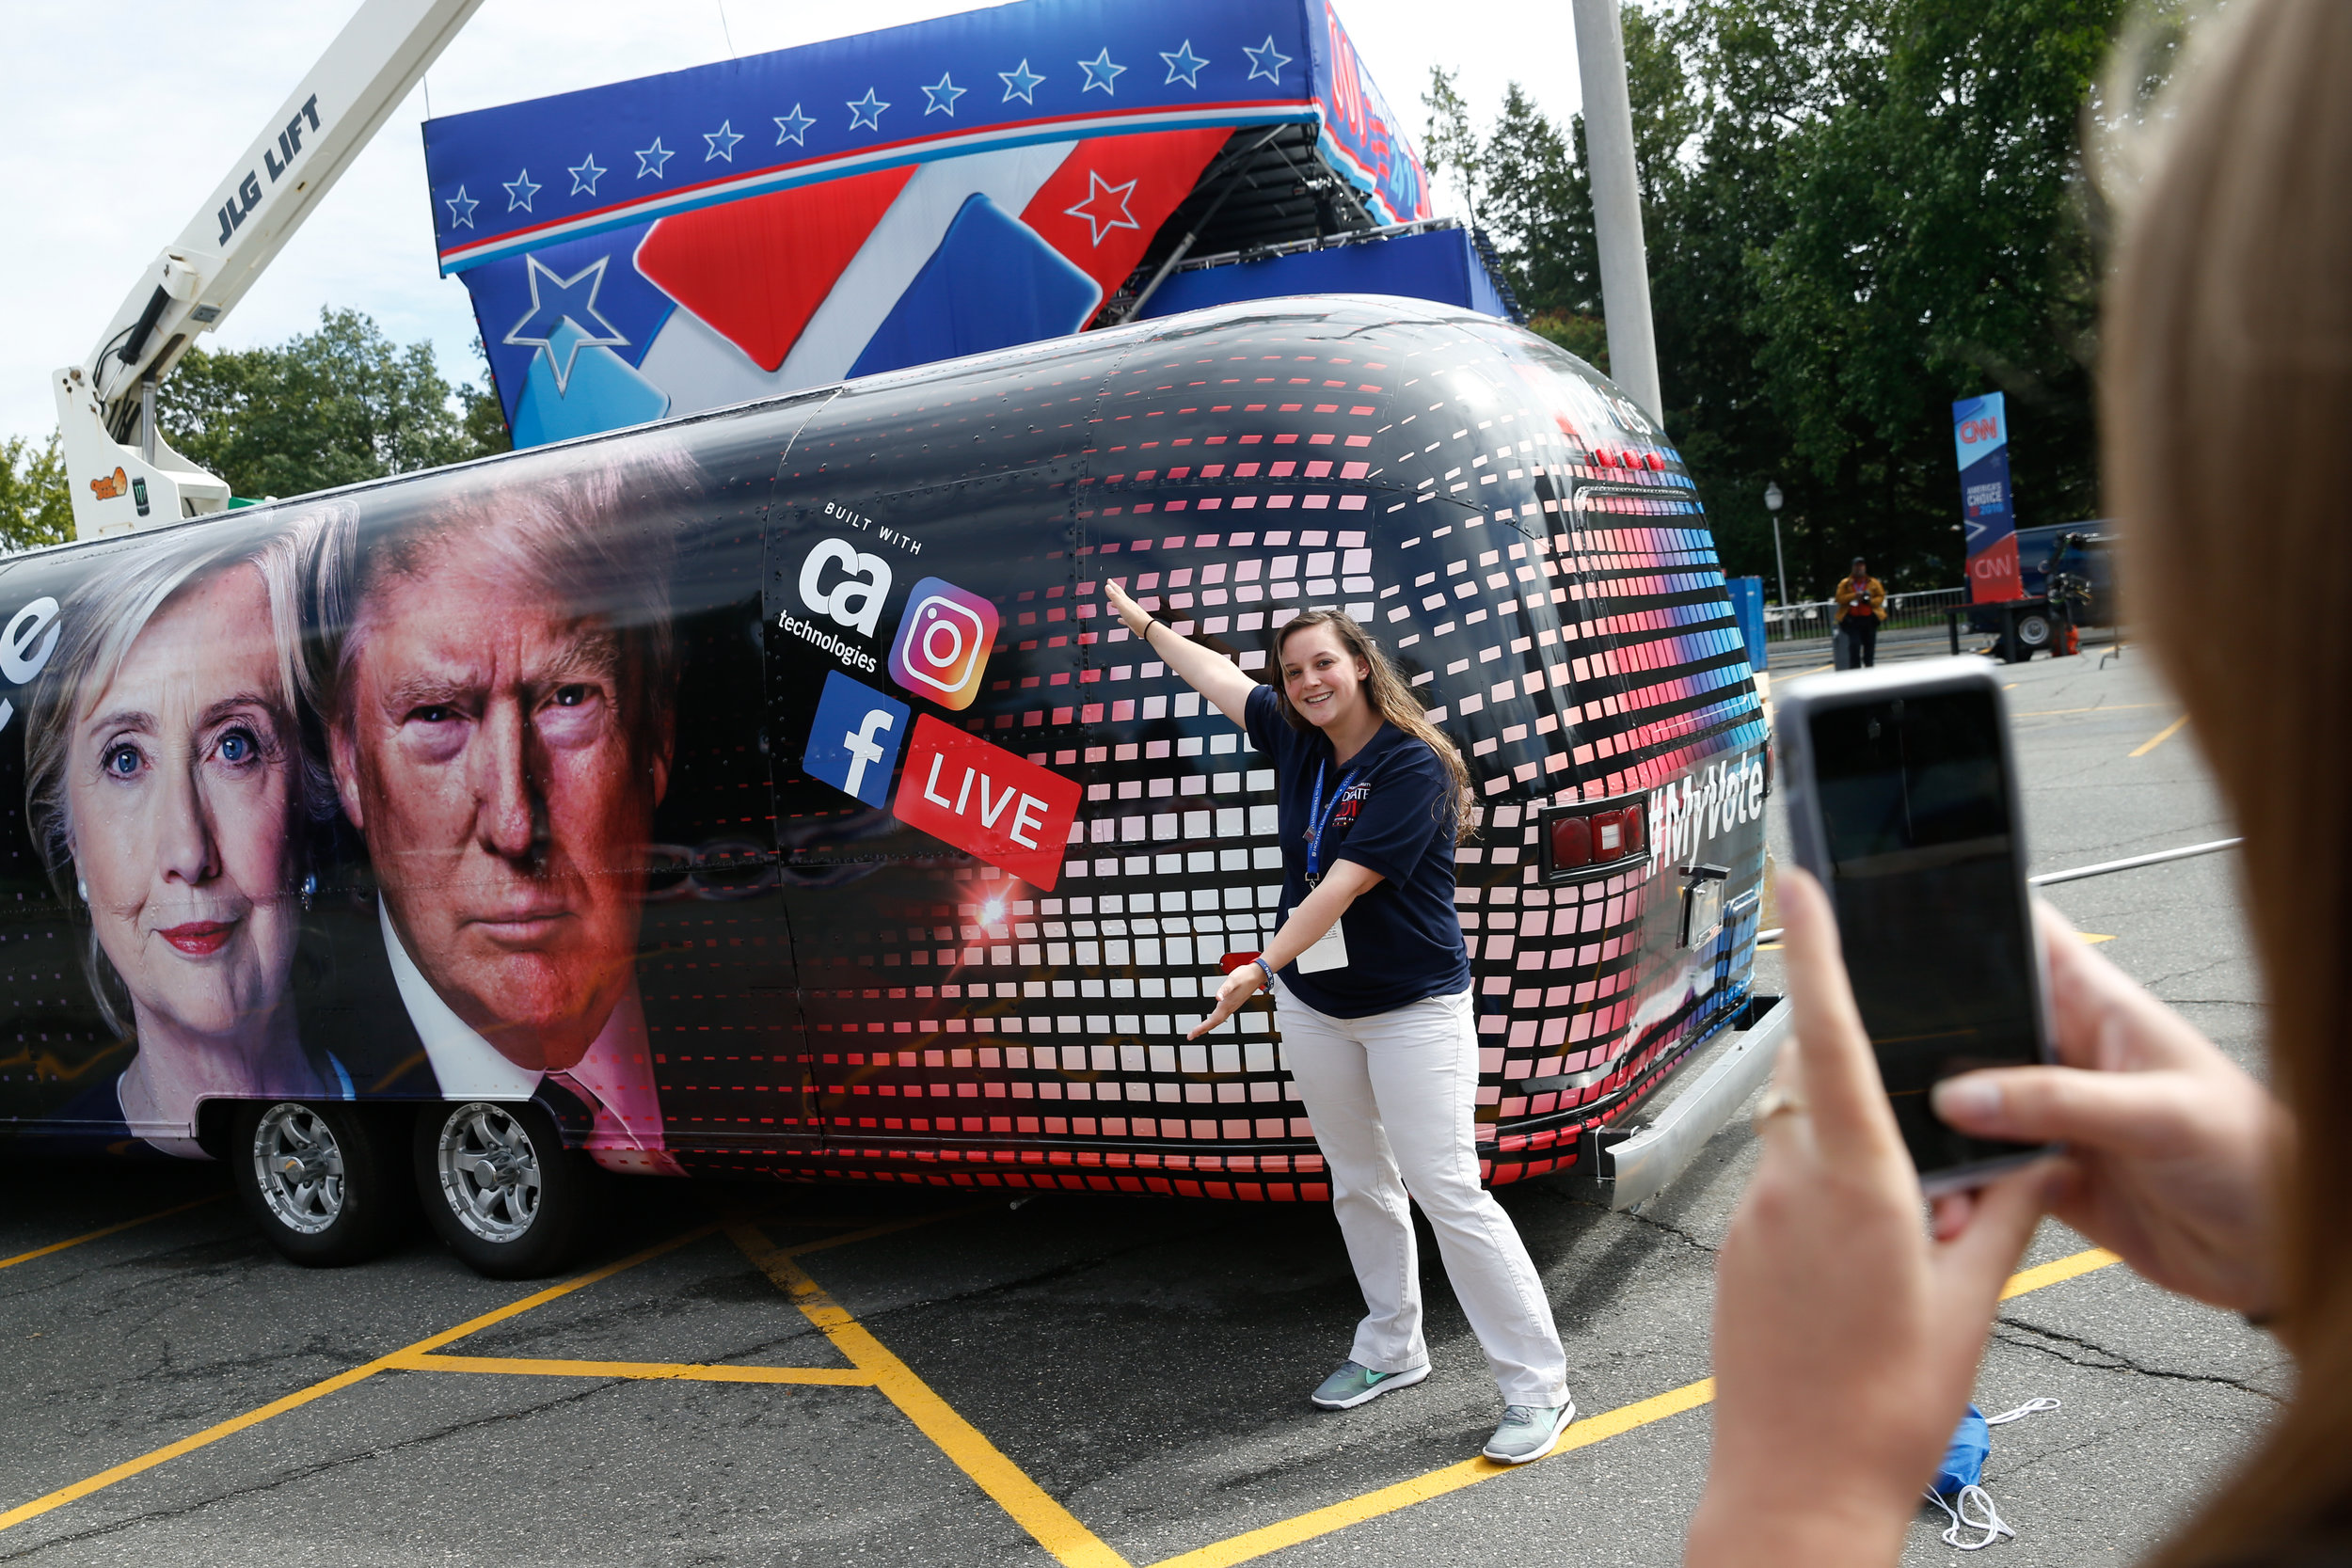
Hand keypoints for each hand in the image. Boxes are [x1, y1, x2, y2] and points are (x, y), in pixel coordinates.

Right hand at [1102, 577, 1153, 639]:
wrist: (1146, 627)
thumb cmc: (1135, 616)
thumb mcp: (1122, 605)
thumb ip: (1114, 596)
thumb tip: (1107, 586)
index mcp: (1126, 600)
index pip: (1118, 590)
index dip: (1112, 585)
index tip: (1109, 580)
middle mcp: (1129, 605)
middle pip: (1120, 597)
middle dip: (1114, 592)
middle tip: (1110, 588)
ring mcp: (1130, 613)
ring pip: (1122, 607)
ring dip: (1117, 604)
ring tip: (1112, 604)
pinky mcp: (1131, 622)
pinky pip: (1125, 618)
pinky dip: (1121, 618)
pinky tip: (1119, 619)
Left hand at [1189, 964, 1263, 1039]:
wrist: (1256, 975)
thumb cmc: (1245, 976)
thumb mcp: (1232, 980)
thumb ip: (1224, 989)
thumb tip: (1218, 997)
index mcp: (1227, 1004)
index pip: (1213, 1020)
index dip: (1203, 1028)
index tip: (1194, 1033)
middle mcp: (1230, 1007)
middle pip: (1214, 1023)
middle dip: (1202, 1030)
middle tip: (1192, 1036)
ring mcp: (1232, 1007)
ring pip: (1217, 1021)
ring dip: (1207, 1027)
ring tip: (1198, 1031)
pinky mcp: (1232, 1004)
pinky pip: (1221, 1016)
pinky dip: (1213, 1021)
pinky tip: (1211, 1020)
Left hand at [1688, 870, 2053, 1567]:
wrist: (1796, 1487)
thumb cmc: (1887, 1407)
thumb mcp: (1974, 1301)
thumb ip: (1999, 1209)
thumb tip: (2020, 1149)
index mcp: (1856, 1182)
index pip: (1834, 1036)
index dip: (1820, 951)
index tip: (1802, 882)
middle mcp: (1788, 1183)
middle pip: (1820, 1086)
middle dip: (1869, 1094)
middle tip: (1927, 1183)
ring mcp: (1749, 1215)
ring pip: (1800, 1142)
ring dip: (1848, 1161)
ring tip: (1896, 1256)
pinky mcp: (1730, 1248)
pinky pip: (1778, 1192)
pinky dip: (1820, 1205)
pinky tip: (1853, 1281)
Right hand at [1928, 906, 2285, 1319]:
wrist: (2283, 1256)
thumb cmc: (2258, 1159)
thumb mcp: (2161, 1114)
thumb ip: (2059, 1100)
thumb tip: (1964, 1094)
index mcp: (2099, 1010)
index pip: (2025, 938)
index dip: (1968, 916)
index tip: (1903, 915)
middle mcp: (2067, 1058)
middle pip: (1972, 1024)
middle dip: (1923, 1034)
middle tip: (1876, 1047)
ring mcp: (2053, 1118)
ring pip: (1965, 1104)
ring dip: (1934, 1123)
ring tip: (1907, 1135)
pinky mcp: (2044, 1177)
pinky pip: (1980, 1172)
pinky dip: (1957, 1186)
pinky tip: (1949, 1196)